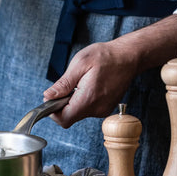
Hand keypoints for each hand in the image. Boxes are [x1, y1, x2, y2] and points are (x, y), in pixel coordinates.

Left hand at [43, 14, 176, 128]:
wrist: (128, 57)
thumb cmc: (105, 56)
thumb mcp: (79, 64)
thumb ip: (63, 83)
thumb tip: (48, 96)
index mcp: (88, 98)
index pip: (63, 119)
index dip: (52, 111)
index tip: (51, 97)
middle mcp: (97, 109)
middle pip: (69, 118)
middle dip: (61, 105)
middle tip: (65, 87)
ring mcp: (102, 110)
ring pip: (77, 114)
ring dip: (71, 103)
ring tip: (78, 84)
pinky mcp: (105, 108)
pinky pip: (86, 110)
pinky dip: (81, 101)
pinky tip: (86, 87)